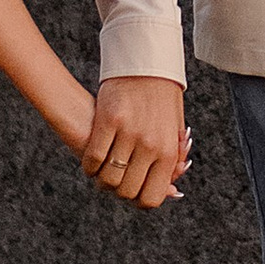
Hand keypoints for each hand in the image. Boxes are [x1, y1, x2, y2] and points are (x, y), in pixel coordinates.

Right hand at [82, 73, 190, 211]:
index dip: (139, 201)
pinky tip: (91, 161)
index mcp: (168, 151)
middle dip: (119, 191)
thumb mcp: (175, 130)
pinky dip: (90, 165)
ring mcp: (129, 133)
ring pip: (108, 178)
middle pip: (127, 191)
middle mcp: (150, 146)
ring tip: (103, 171)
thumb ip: (172, 161)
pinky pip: (94, 157)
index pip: (152, 197)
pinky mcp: (109, 120)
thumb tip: (172, 191)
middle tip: (116, 180)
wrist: (147, 63)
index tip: (133, 193)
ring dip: (102, 180)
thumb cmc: (162, 97)